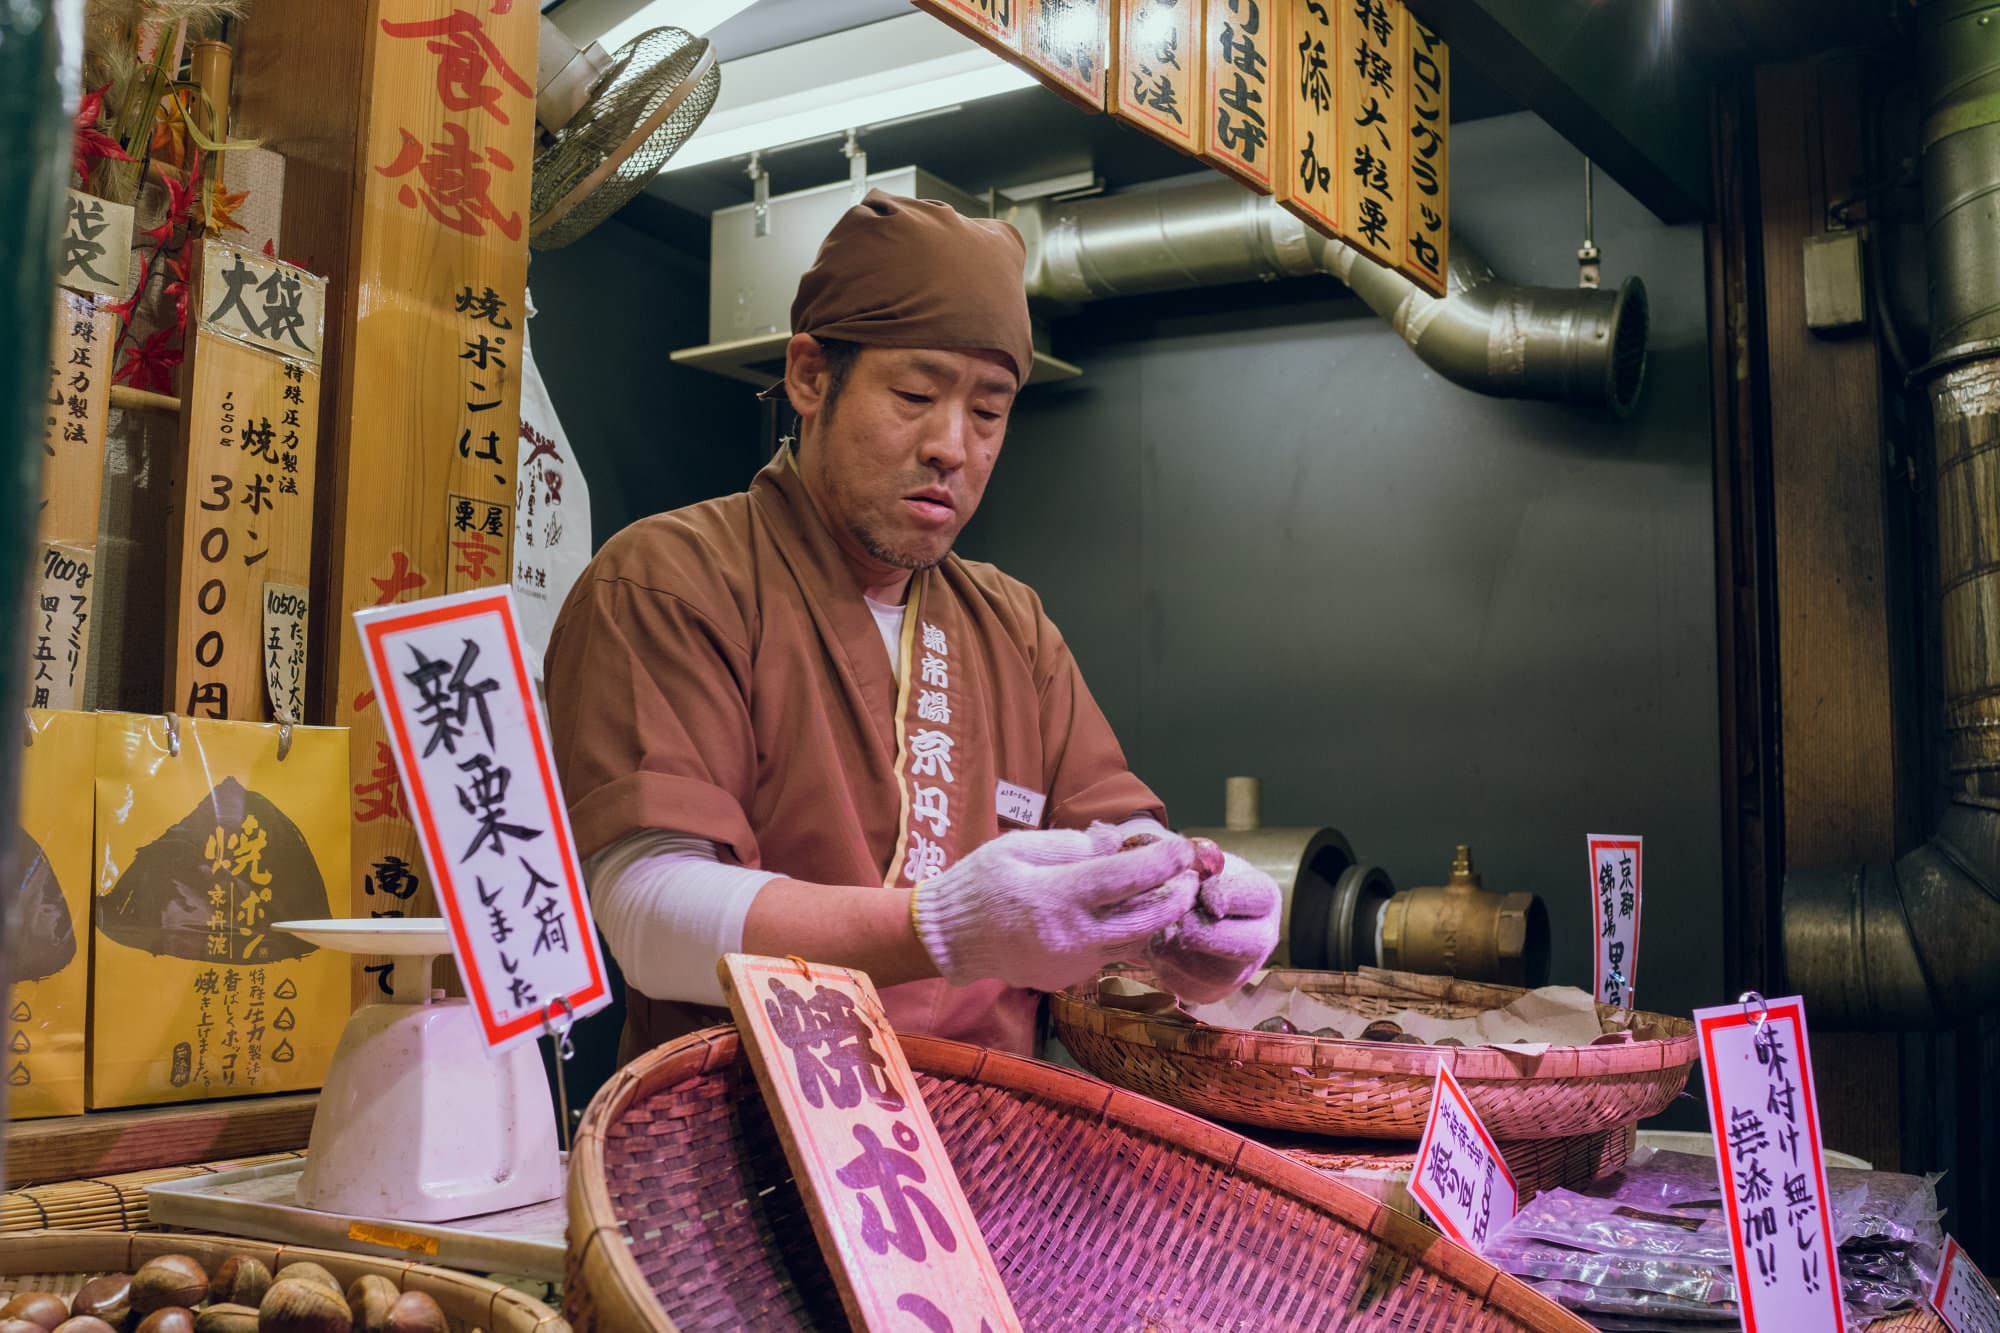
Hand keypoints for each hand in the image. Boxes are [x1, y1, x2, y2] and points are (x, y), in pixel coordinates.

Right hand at [913, 823, 1198, 991]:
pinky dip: (1125, 932)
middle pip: (1145, 920)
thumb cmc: (979, 884)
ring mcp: (1073, 963)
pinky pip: (1109, 953)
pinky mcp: (1070, 978)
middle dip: (1176, 896)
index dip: (1159, 862)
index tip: (1181, 846)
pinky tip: (1126, 912)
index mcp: (1056, 897)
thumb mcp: (1016, 848)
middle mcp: (1071, 936)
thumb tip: (1116, 842)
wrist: (949, 940)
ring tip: (1169, 891)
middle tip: (1190, 874)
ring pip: (1134, 942)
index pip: (1123, 878)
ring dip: (1157, 917)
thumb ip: (1070, 845)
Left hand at [1145, 850, 1280, 1003]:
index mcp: (1260, 894)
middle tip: (1179, 924)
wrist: (1176, 909)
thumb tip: (1173, 857)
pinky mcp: (1213, 990)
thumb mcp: (1192, 858)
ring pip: (1217, 973)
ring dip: (1180, 952)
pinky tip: (1159, 946)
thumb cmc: (1189, 878)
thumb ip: (1185, 856)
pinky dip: (1167, 968)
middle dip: (1208, 934)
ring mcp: (1241, 968)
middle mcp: (1261, 934)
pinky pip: (1192, 987)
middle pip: (1251, 944)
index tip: (1203, 894)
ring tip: (1162, 930)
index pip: (1257, 896)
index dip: (1229, 896)